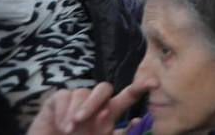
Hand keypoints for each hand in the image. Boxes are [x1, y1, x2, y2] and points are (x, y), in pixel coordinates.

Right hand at [27, 82, 145, 134]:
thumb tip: (136, 122)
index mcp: (109, 114)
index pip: (129, 95)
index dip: (142, 86)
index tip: (155, 83)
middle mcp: (95, 104)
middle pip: (105, 89)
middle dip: (97, 100)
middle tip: (86, 119)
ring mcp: (77, 100)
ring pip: (84, 92)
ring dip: (78, 111)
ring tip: (71, 130)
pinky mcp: (58, 99)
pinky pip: (64, 96)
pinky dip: (63, 113)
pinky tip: (61, 126)